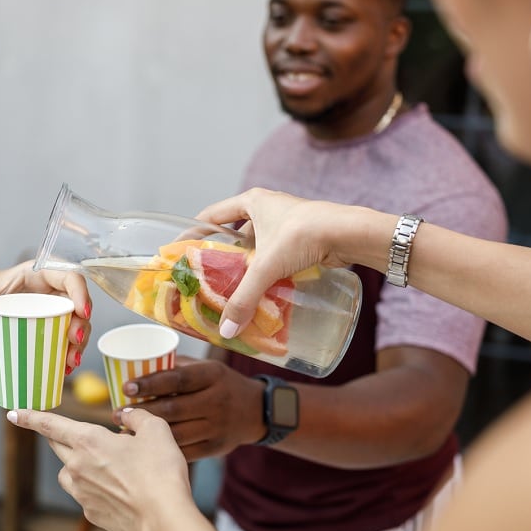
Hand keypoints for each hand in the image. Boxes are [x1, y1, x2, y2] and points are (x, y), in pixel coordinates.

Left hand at [0, 260, 91, 371]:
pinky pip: (66, 338)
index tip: (82, 312)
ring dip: (78, 344)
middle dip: (81, 324)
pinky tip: (65, 368)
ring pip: (77, 323)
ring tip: (70, 362)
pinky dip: (68, 353)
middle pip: (78, 304)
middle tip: (74, 341)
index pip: (69, 277)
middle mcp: (53, 290)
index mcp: (39, 274)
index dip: (81, 292)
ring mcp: (55, 309)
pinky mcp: (52, 326)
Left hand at [7, 407, 191, 530]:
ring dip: (77, 465)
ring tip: (102, 464)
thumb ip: (137, 417)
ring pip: (68, 473)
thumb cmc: (160, 472)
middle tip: (66, 432)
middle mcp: (77, 467)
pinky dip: (93, 488)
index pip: (50, 425)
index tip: (14, 413)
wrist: (164, 519)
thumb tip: (128, 415)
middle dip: (57, 437)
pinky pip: (84, 495)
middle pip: (57, 447)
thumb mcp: (156, 431)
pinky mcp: (91, 514)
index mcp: (89, 441)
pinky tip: (116, 489)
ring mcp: (82, 493)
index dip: (31, 417)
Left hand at [121, 357, 264, 459]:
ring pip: (176, 433)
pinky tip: (143, 448)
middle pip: (173, 409)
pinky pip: (184, 451)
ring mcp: (217, 427)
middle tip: (116, 414)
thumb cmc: (222, 385)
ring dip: (146, 435)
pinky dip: (161, 451)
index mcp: (213, 376)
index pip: (177, 379)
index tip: (126, 387)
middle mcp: (217, 401)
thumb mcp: (208, 368)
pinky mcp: (215, 448)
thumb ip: (177, 367)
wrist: (258, 412)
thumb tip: (137, 366)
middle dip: (141, 413)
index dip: (150, 383)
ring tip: (123, 432)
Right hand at [196, 188, 356, 337]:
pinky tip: (265, 286)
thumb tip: (226, 329)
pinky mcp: (302, 236)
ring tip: (236, 286)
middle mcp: (268, 207)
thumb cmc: (305, 235)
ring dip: (248, 262)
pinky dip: (268, 267)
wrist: (349, 233)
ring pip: (258, 243)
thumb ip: (244, 298)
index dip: (195, 232)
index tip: (181, 250)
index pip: (212, 215)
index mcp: (252, 201)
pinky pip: (276, 253)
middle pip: (235, 231)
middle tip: (210, 276)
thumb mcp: (267, 266)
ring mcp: (287, 221)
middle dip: (223, 253)